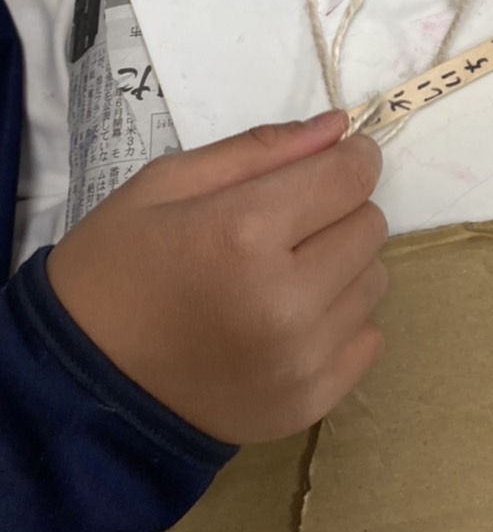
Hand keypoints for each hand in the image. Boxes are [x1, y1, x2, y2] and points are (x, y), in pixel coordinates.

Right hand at [46, 112, 386, 445]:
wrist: (80, 385)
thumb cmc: (114, 270)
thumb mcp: (165, 185)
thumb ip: (259, 151)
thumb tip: (340, 127)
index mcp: (242, 233)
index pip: (350, 177)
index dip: (349, 160)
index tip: (328, 164)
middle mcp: (285, 300)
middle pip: (369, 227)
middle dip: (337, 213)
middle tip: (285, 227)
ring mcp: (301, 360)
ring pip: (374, 282)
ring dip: (341, 268)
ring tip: (281, 276)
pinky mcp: (309, 404)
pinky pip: (368, 340)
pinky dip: (340, 322)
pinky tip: (288, 321)